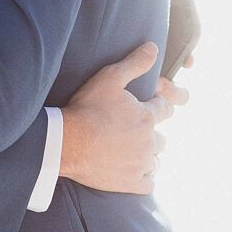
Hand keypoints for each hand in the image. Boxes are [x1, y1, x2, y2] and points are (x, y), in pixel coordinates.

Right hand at [58, 42, 188, 193]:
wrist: (65, 143)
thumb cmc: (86, 109)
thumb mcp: (108, 79)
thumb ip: (134, 64)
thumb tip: (153, 48)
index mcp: (147, 117)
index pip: (166, 109)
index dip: (157, 105)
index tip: (148, 107)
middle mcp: (149, 142)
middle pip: (162, 139)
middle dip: (151, 134)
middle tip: (133, 131)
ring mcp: (141, 164)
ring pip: (156, 161)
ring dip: (148, 156)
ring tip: (132, 151)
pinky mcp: (131, 183)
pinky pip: (149, 183)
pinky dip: (144, 177)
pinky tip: (133, 172)